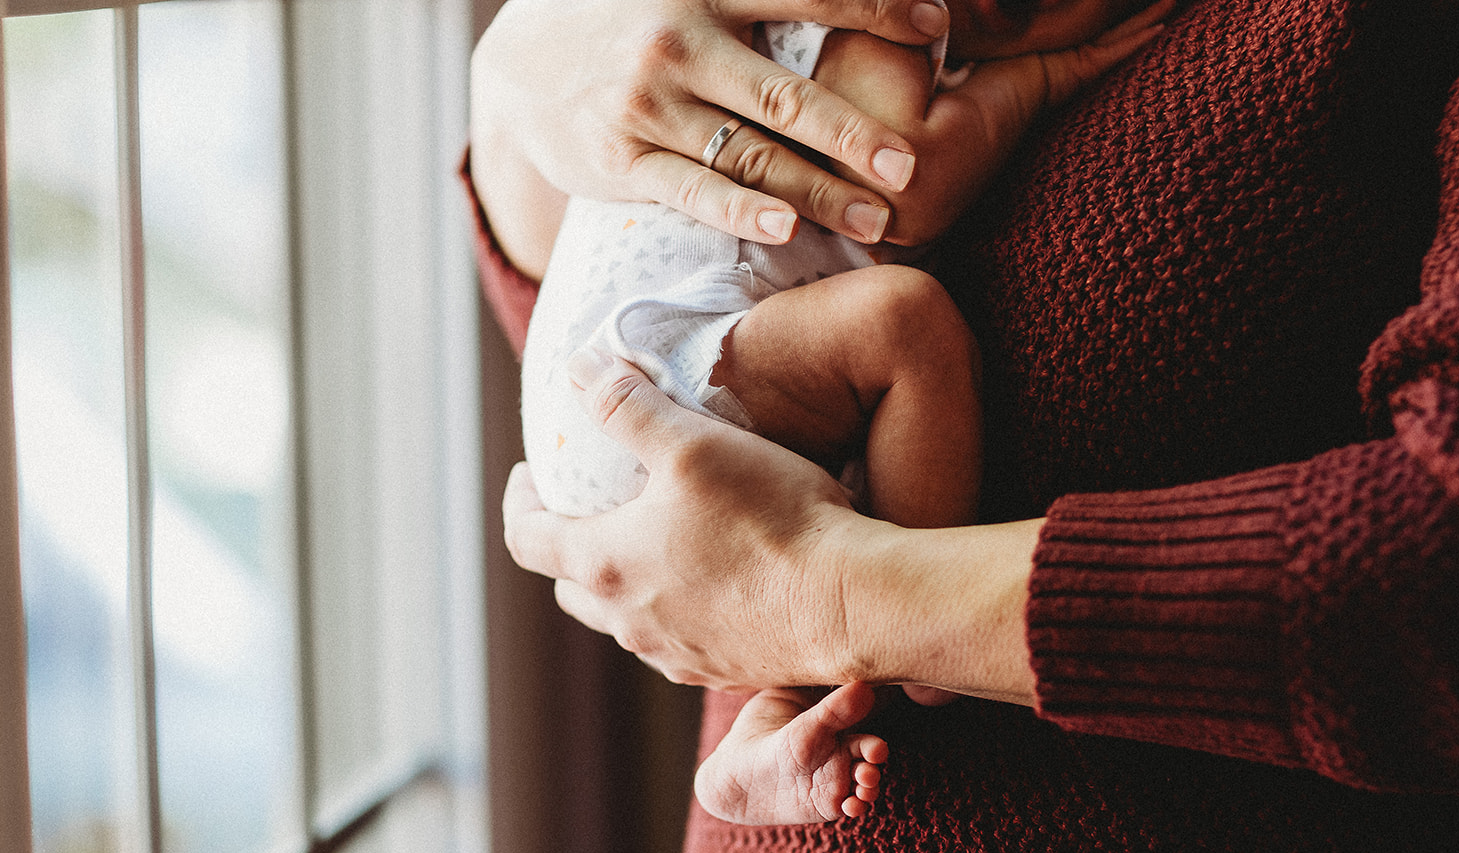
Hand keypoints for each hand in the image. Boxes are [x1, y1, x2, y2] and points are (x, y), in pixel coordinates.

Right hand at [469, 0, 949, 247]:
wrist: (520, 65)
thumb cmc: (631, 21)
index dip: (874, 8)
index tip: (938, 26)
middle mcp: (678, 43)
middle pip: (785, 96)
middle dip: (854, 133)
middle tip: (912, 164)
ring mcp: (647, 105)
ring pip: (747, 154)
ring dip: (818, 190)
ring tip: (877, 219)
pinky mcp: (621, 160)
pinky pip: (691, 189)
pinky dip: (739, 209)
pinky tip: (786, 225)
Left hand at [505, 345, 865, 688]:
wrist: (849, 603)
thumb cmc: (770, 517)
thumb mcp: (694, 443)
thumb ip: (627, 405)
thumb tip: (577, 369)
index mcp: (606, 564)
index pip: (526, 538)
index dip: (518, 502)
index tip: (529, 477)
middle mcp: (631, 621)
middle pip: (572, 587)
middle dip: (568, 547)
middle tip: (588, 510)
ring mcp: (678, 655)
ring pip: (627, 619)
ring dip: (626, 583)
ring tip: (654, 543)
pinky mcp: (725, 671)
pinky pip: (680, 641)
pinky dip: (677, 610)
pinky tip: (714, 583)